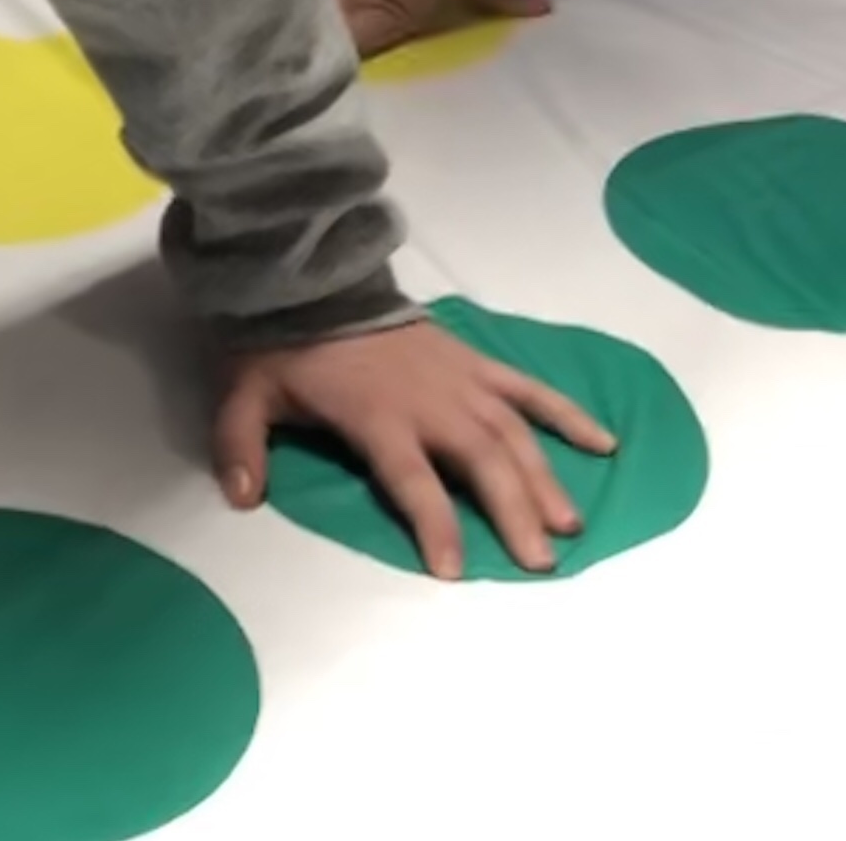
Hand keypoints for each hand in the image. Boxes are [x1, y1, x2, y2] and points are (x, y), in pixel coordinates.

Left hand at [212, 320, 613, 579]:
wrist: (311, 276)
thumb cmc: (282, 345)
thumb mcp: (247, 393)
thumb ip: (241, 444)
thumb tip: (241, 496)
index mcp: (378, 416)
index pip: (412, 479)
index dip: (433, 522)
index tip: (454, 569)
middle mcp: (429, 401)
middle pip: (481, 460)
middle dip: (513, 511)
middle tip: (541, 561)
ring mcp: (459, 378)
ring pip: (513, 432)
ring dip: (544, 478)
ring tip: (571, 524)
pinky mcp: (475, 360)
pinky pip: (529, 388)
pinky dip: (567, 413)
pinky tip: (604, 443)